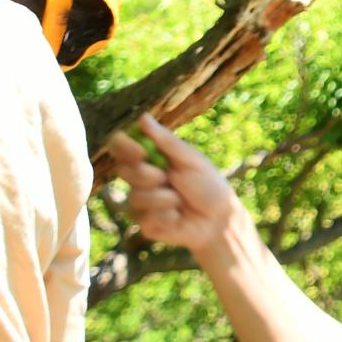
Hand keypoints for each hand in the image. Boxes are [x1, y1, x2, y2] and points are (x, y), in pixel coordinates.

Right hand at [105, 114, 239, 252]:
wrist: (219, 219)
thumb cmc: (208, 185)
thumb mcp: (190, 160)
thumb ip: (165, 141)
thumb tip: (142, 117)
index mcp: (150, 158)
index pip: (121, 147)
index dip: (123, 146)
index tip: (141, 152)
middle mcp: (140, 179)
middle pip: (122, 170)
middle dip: (146, 175)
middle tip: (166, 178)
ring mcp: (140, 202)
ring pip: (135, 197)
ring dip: (163, 198)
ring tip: (180, 201)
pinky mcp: (144, 223)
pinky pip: (145, 217)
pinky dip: (166, 215)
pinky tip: (178, 217)